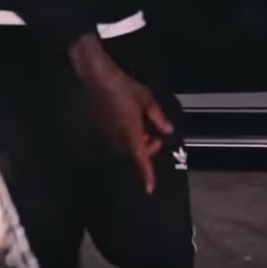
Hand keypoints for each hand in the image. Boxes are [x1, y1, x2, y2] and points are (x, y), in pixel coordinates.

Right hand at [84, 63, 173, 193]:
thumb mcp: (147, 100)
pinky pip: (116, 141)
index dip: (146, 173)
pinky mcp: (99, 129)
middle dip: (146, 152)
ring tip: (145, 130)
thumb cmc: (125, 88)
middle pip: (133, 155)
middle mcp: (117, 137)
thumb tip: (167, 131)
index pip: (140, 158)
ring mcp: (106, 134)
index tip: (149, 188)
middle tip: (155, 138)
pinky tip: (131, 125)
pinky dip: (127, 139)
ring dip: (137, 145)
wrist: (99, 78)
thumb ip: (158, 118)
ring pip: (124, 149)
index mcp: (130, 131)